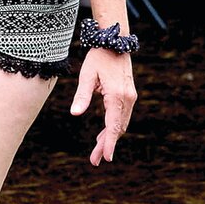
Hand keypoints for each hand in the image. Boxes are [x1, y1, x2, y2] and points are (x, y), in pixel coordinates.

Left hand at [70, 49, 136, 165]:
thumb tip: (75, 113)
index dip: (108, 143)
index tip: (105, 158)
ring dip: (109, 138)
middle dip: (106, 145)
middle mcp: (127, 99)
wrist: (114, 42)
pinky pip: (120, 116)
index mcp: (117, 96)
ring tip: (96, 153)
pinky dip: (112, 127)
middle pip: (117, 128)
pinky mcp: (128, 95)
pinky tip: (103, 136)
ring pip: (120, 124)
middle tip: (95, 161)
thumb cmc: (97, 58)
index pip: (113, 125)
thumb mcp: (86, 76)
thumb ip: (81, 96)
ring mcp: (130, 97)